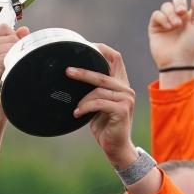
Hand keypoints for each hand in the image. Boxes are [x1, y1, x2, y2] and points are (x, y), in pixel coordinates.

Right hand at [0, 23, 29, 113]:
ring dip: (17, 58)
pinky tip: (9, 74)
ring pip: (12, 44)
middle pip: (10, 35)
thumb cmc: (4, 83)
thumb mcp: (7, 59)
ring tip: (10, 71)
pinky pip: (11, 55)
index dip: (14, 37)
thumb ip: (14, 42)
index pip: (4, 28)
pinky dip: (15, 64)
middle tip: (12, 66)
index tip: (13, 51)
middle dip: (17, 48)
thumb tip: (24, 30)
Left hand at [68, 44, 136, 166]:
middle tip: (67, 71)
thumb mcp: (97, 104)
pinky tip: (77, 114)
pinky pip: (98, 103)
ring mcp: (126, 99)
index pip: (116, 58)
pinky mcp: (122, 110)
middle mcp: (126, 89)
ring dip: (83, 100)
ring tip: (76, 109)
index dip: (101, 49)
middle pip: (103, 73)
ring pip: (98, 90)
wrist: (116, 147)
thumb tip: (72, 75)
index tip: (85, 46)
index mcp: (121, 84)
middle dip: (83, 72)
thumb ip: (93, 90)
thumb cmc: (105, 126)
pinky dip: (85, 108)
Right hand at [148, 0, 193, 69]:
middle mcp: (180, 18)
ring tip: (176, 25)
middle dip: (180, 3)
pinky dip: (163, 18)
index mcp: (192, 18)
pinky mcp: (156, 27)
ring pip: (166, 6)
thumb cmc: (191, 47)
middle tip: (183, 12)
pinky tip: (168, 27)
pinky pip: (157, 14)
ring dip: (171, 13)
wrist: (177, 62)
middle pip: (178, 0)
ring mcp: (167, 22)